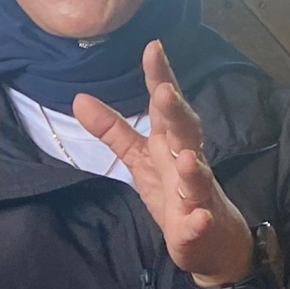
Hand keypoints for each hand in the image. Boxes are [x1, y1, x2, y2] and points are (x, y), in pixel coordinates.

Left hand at [73, 40, 255, 284]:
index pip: (165, 106)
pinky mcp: (199, 227)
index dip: (160, 77)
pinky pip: (200, 223)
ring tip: (187, 157)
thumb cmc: (174, 190)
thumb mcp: (139, 158)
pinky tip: (197, 219)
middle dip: (177, 113)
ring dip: (194, 168)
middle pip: (186, 133)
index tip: (153, 47)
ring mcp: (197, 195)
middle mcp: (188, 162)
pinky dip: (199, 221)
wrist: (210, 240)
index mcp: (170, 142)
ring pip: (198, 179)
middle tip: (164, 92)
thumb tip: (79, 98)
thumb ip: (113, 130)